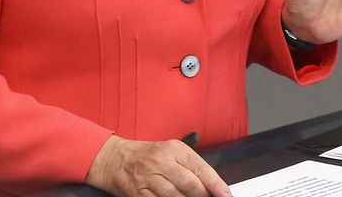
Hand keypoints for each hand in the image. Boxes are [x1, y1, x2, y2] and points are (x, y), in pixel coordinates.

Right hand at [86, 135, 229, 196]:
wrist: (115, 159)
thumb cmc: (147, 156)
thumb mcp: (171, 152)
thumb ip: (190, 167)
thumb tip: (211, 186)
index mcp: (175, 150)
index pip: (202, 169)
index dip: (217, 185)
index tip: (226, 195)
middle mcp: (162, 162)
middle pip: (190, 185)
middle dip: (203, 196)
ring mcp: (149, 178)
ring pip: (175, 196)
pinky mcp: (138, 192)